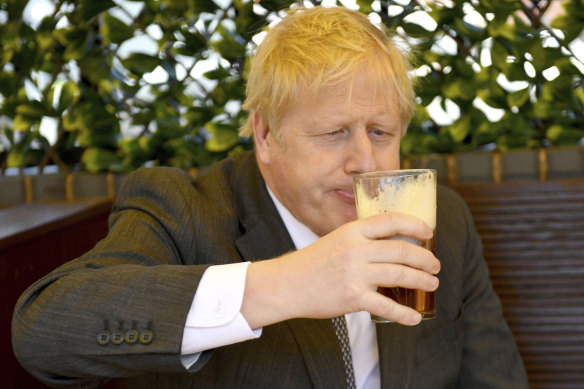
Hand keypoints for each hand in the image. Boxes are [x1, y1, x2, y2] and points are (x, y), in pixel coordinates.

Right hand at [241, 212, 439, 326]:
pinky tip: (414, 318)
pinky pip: (386, 306)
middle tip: (435, 266)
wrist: (287, 285)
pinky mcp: (353, 297)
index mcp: (352, 231)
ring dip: (421, 281)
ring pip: (399, 275)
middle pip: (401, 250)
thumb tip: (392, 244)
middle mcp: (355, 249)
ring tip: (432, 284)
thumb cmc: (312, 263)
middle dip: (424, 258)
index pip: (390, 220)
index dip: (414, 224)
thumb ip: (360, 240)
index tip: (428, 232)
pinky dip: (404, 314)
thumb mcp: (336, 240)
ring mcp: (355, 273)